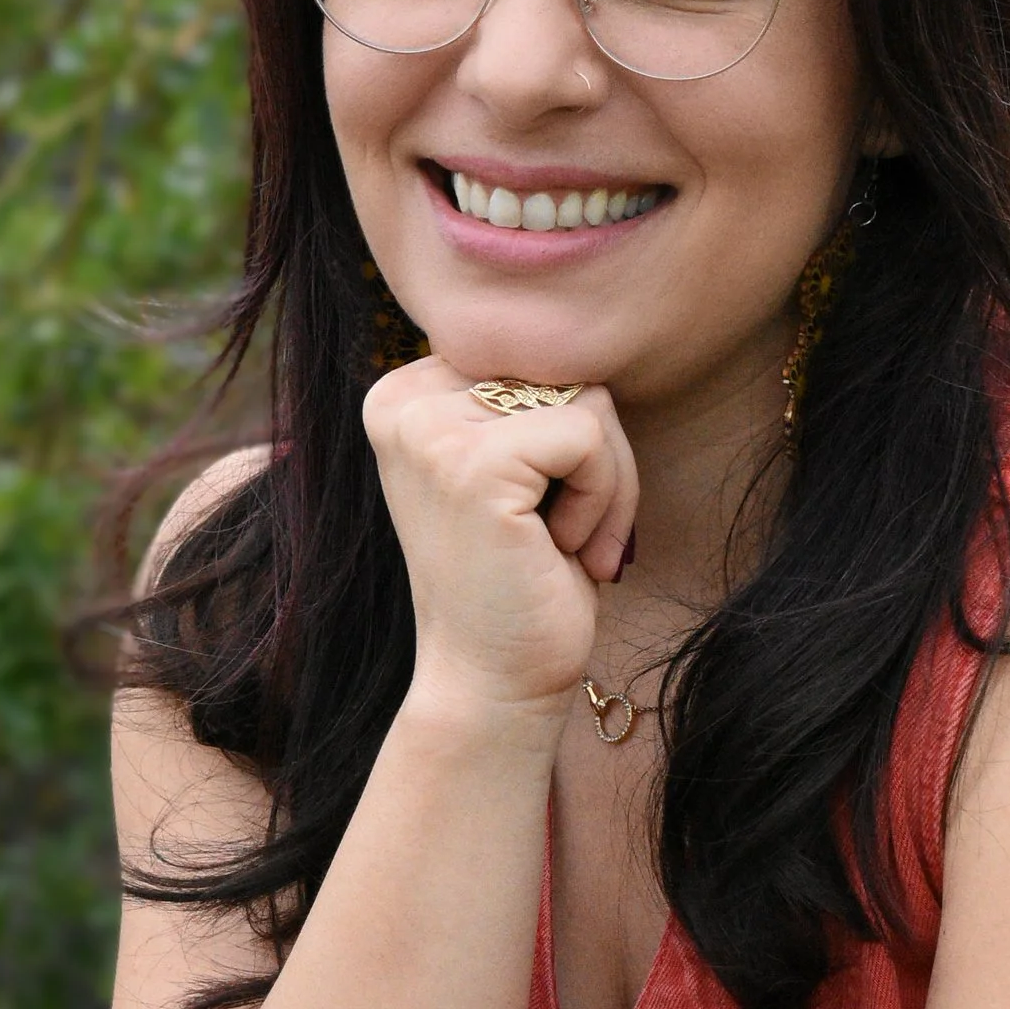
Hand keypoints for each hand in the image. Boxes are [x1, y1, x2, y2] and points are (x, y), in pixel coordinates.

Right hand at [363, 358, 637, 721]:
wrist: (491, 684)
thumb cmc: (520, 582)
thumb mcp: (519, 468)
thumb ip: (528, 396)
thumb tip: (588, 324)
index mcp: (405, 393)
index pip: (540, 359)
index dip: (571, 436)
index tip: (547, 512)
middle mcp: (402, 399)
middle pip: (566, 373)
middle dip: (598, 461)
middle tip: (567, 540)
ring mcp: (429, 429)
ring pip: (589, 402)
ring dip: (607, 485)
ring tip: (563, 547)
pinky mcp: (471, 462)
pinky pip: (590, 435)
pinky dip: (604, 500)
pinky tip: (562, 553)